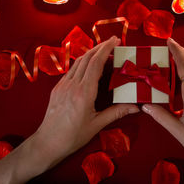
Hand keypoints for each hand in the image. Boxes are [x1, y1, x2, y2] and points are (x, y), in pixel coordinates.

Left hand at [34, 36, 139, 166]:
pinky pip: (72, 70)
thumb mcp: (97, 124)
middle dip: (100, 46)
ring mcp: (63, 85)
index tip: (115, 40)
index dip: (106, 49)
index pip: (96, 63)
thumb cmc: (73, 136)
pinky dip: (83, 63)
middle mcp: (72, 84)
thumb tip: (136, 107)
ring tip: (103, 50)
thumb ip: (116, 112)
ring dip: (91, 53)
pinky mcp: (57, 88)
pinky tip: (89, 66)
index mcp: (84, 92)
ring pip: (78, 62)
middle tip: (113, 41)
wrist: (47, 142)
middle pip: (87, 58)